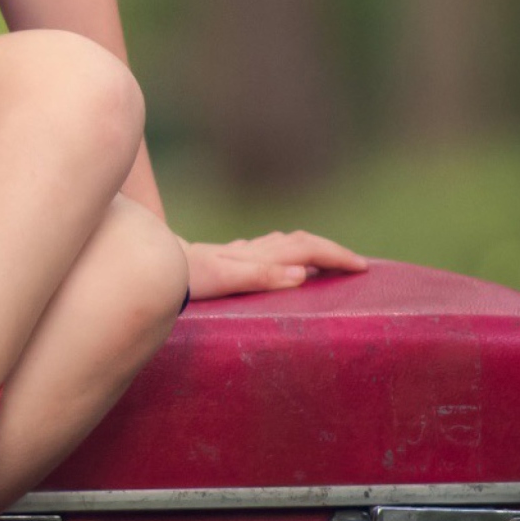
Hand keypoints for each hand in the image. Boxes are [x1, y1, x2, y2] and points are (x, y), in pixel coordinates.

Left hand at [183, 230, 367, 301]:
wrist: (157, 265)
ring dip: (314, 249)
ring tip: (330, 261)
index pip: (308, 250)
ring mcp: (243, 252)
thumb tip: (301, 273)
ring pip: (288, 244)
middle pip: (302, 242)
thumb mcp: (223, 278)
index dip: (336, 256)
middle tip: (356, 264)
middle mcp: (254, 250)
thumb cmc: (188, 277)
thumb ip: (261, 276)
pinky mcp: (232, 258)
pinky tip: (285, 260)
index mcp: (259, 255)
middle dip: (332, 250)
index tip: (362, 267)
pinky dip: (290, 253)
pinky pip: (272, 251)